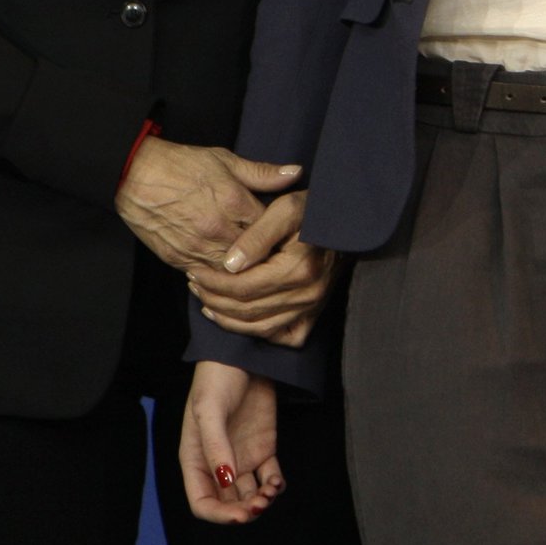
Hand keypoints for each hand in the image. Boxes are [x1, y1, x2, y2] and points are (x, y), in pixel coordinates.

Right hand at [114, 139, 300, 274]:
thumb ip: (262, 172)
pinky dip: (218, 276)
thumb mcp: (225, 160)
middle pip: (255, 256)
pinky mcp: (178, 259)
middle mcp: (218, 229)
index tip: (289, 236)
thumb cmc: (181, 165)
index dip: (282, 233)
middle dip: (267, 257)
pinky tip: (227, 271)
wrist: (133, 176)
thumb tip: (296, 172)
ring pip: (233, 273)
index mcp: (234, 202)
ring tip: (255, 268)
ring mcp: (197, 247)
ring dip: (243, 271)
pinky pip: (206, 277)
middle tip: (279, 258)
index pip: (272, 228)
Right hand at [180, 360, 282, 523]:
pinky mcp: (263, 448)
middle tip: (260, 504)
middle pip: (228, 503)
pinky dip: (275, 486)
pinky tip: (278, 482)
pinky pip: (269, 477)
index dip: (220, 515)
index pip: (202, 502)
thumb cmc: (216, 380)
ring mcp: (241, 457)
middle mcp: (218, 464)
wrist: (245, 356)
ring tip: (271, 490)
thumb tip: (225, 480)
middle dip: (243, 511)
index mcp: (196, 460)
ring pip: (250, 494)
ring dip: (261, 501)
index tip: (241, 515)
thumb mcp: (209, 411)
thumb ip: (216, 447)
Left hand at [189, 192, 337, 345]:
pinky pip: (281, 335)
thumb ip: (256, 236)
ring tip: (207, 302)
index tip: (195, 273)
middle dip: (214, 299)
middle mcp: (307, 293)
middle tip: (195, 286)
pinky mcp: (315, 313)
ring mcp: (313, 306)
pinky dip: (257, 332)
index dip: (213, 283)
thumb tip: (229, 265)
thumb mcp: (285, 209)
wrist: (349, 221)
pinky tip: (239, 319)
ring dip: (228, 319)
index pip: (243, 287)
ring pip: (259, 328)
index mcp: (298, 269)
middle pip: (247, 310)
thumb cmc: (314, 210)